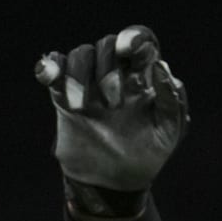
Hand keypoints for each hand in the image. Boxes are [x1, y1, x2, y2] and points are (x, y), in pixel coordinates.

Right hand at [35, 25, 188, 213]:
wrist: (114, 182)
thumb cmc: (147, 155)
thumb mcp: (169, 133)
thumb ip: (172, 101)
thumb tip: (162, 68)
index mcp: (145, 80)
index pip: (142, 42)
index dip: (134, 38)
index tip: (129, 52)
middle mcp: (117, 75)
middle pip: (108, 45)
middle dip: (109, 68)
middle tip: (114, 103)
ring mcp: (90, 83)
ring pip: (81, 54)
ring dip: (80, 75)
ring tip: (84, 108)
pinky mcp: (64, 95)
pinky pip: (53, 69)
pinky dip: (49, 67)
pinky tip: (50, 78)